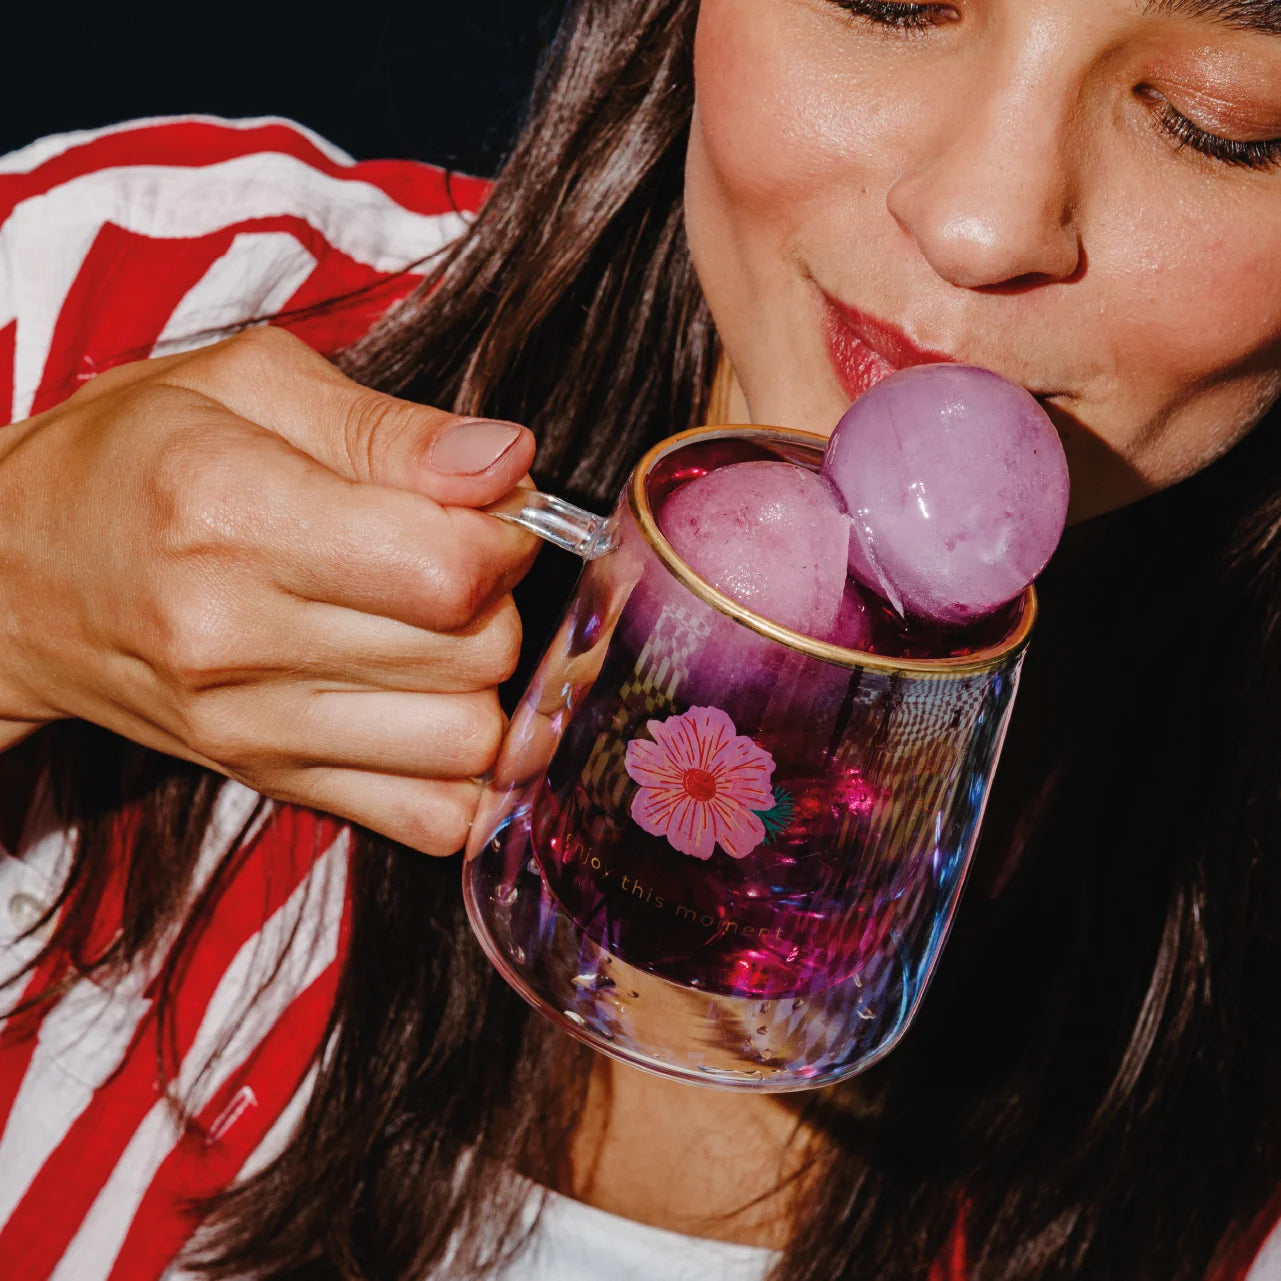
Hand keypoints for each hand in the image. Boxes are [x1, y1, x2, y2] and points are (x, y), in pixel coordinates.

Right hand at [0, 326, 538, 854]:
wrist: (13, 578)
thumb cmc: (132, 460)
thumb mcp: (246, 385)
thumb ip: (390, 427)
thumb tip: (509, 463)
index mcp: (232, 511)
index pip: (445, 569)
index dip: (503, 538)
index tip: (485, 515)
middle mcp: (235, 635)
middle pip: (473, 654)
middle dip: (499, 601)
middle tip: (455, 564)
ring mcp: (250, 726)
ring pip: (465, 741)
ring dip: (483, 684)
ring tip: (436, 633)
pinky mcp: (266, 780)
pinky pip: (427, 821)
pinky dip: (463, 777)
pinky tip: (436, 714)